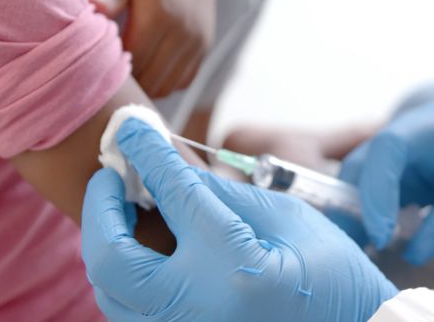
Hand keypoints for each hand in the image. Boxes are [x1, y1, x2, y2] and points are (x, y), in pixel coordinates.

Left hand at [82, 119, 398, 321]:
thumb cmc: (332, 274)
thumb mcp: (286, 219)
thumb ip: (222, 194)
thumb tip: (169, 167)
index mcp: (234, 268)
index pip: (173, 196)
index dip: (147, 155)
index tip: (131, 130)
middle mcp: (197, 311)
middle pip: (111, 257)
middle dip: (100, 208)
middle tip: (110, 176)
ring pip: (110, 293)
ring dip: (106, 244)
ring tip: (120, 209)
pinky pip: (130, 315)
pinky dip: (124, 278)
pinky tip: (140, 249)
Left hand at [90, 0, 214, 97]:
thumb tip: (92, 7)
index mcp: (161, 14)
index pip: (132, 60)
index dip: (110, 66)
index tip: (95, 57)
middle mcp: (185, 33)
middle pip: (148, 78)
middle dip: (126, 79)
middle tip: (106, 66)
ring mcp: (198, 44)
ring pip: (165, 87)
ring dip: (143, 84)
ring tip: (125, 66)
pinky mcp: (204, 50)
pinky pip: (181, 83)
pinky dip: (162, 82)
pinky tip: (147, 66)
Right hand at [339, 101, 433, 264]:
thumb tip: (411, 255)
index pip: (388, 148)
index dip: (376, 189)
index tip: (382, 233)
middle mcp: (411, 135)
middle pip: (364, 163)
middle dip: (354, 205)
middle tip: (357, 248)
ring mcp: (407, 156)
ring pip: (363, 181)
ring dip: (357, 214)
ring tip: (361, 252)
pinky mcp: (408, 176)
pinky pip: (379, 196)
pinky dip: (373, 220)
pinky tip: (377, 246)